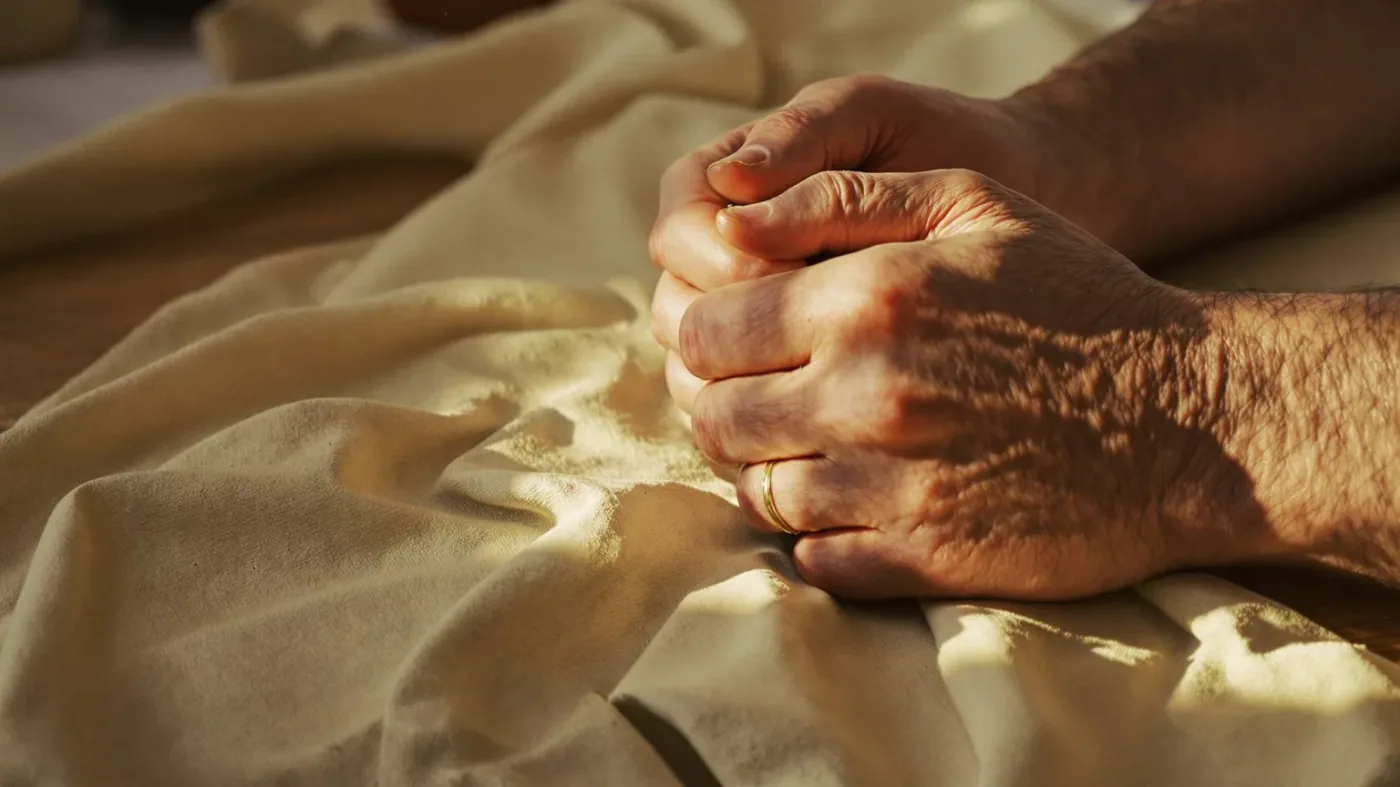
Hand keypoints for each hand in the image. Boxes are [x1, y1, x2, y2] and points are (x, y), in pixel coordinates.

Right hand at [650, 75, 1054, 408]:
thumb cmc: (938, 141)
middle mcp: (717, 259)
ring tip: (823, 388)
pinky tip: (830, 425)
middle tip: (811, 342)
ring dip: (744, 390)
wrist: (1007, 199)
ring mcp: (747, 323)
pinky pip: (746, 414)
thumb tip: (727, 183)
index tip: (791, 273)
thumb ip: (802, 137)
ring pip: (697, 375)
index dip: (720, 262)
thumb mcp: (873, 117)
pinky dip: (773, 426)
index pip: (677, 234)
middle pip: (676, 312)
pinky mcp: (780, 376)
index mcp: (720, 187)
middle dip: (730, 333)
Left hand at [676, 169, 1280, 599]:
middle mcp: (864, 395)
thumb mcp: (975, 205)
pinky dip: (815, 536)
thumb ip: (841, 198)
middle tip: (767, 397)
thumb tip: (728, 222)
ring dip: (767, 471)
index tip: (737, 340)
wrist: (1191, 421)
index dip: (707, 335)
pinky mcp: (925, 557)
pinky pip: (814, 560)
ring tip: (808, 448)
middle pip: (717, 417)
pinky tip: (850, 503)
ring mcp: (893, 485)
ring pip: (755, 493)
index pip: (703, 331)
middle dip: (726, 404)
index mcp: (863, 300)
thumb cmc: (1076, 298)